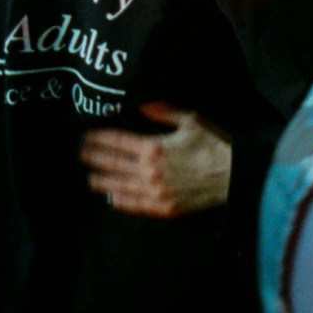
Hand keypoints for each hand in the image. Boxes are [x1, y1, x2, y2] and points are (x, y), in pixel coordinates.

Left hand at [80, 103, 231, 217]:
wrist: (233, 176)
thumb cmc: (213, 145)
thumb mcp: (191, 120)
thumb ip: (163, 112)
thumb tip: (142, 104)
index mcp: (154, 147)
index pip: (118, 142)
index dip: (99, 138)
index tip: (85, 135)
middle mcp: (149, 171)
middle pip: (113, 164)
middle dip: (93, 158)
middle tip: (79, 154)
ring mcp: (155, 192)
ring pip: (120, 186)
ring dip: (101, 181)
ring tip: (88, 178)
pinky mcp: (164, 208)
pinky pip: (136, 205)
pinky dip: (120, 201)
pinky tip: (110, 198)